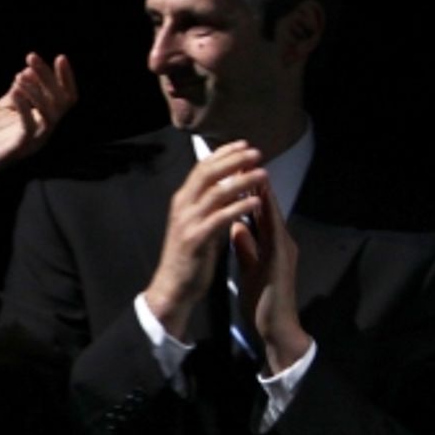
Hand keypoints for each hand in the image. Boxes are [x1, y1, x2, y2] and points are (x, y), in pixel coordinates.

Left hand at [0, 53, 76, 189]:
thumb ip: (16, 93)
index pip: (64, 99)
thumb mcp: (2, 107)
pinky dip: (24, 106)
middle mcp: (42, 132)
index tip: (60, 57)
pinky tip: (14, 90)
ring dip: (37, 91)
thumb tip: (26, 71)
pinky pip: (29, 127)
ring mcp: (32, 142)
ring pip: (50, 115)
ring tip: (20, 75)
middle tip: (31, 57)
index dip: (66, 79)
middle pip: (59, 102)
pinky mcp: (19, 149)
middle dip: (47, 77)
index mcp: (40, 121)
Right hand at [145, 141, 267, 338]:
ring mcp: (188, 223)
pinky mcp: (196, 240)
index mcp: (182, 202)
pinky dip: (239, 207)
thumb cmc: (188, 259)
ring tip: (262, 174)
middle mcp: (182, 207)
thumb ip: (210, 207)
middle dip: (234, 160)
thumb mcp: (196, 225)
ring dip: (242, 181)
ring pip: (216, 192)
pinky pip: (220, 218)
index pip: (202, 168)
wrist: (172, 288)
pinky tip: (255, 203)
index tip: (244, 145)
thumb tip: (230, 188)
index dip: (224, 154)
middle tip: (256, 154)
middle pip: (208, 173)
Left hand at [231, 184, 311, 373]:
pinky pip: (274, 234)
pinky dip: (267, 218)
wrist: (276, 327)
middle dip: (256, 184)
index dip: (248, 190)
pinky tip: (261, 205)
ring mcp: (283, 250)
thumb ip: (246, 247)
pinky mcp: (281, 261)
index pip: (259, 211)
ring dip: (265, 195)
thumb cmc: (264, 300)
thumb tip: (237, 227)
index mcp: (271, 243)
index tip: (235, 171)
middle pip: (267, 207)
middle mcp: (281, 242)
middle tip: (245, 161)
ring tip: (254, 172)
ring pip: (273, 216)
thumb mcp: (250, 267)